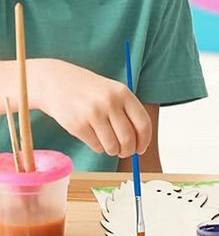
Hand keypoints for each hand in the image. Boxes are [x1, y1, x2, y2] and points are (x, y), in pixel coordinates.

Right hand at [33, 58, 151, 156]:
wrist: (57, 83)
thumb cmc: (91, 90)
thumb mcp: (114, 92)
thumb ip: (128, 113)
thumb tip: (141, 142)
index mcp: (123, 93)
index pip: (143, 123)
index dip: (144, 140)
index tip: (141, 149)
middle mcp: (110, 103)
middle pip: (128, 138)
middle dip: (128, 150)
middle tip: (125, 153)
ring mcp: (93, 114)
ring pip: (112, 146)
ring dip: (113, 151)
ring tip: (111, 146)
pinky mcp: (77, 126)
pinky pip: (96, 146)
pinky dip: (99, 148)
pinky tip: (95, 139)